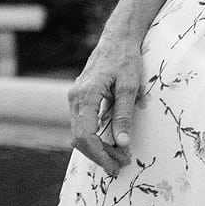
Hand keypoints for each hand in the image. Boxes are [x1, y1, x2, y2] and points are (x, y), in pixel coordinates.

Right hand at [68, 30, 146, 174]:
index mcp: (86, 95)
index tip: (115, 166)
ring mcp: (75, 98)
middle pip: (79, 138)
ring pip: (79, 133)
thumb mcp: (129, 88)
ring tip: (119, 156)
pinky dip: (95, 137)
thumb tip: (122, 143)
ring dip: (97, 148)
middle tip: (121, 165)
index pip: (85, 135)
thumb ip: (124, 116)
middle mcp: (75, 98)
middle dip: (99, 155)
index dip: (99, 154)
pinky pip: (82, 124)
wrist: (117, 39)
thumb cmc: (125, 60)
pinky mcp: (80, 99)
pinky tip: (111, 142)